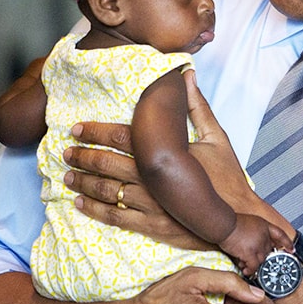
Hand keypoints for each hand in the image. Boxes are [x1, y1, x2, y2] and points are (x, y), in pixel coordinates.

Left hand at [65, 70, 288, 239]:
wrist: (237, 219)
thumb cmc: (228, 177)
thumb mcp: (218, 138)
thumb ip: (198, 108)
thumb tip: (187, 77)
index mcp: (165, 154)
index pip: (122, 138)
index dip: (96, 132)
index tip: (77, 128)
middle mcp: (153, 179)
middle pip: (108, 164)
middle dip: (83, 156)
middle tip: (65, 151)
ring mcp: (151, 205)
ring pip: (108, 191)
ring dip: (84, 182)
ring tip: (67, 175)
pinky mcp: (151, 226)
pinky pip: (116, 218)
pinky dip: (95, 210)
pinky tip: (80, 203)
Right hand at [220, 213, 294, 274]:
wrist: (223, 223)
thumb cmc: (230, 222)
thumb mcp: (247, 222)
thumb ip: (254, 231)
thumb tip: (252, 241)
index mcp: (264, 225)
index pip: (280, 234)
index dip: (286, 242)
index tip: (291, 249)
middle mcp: (264, 235)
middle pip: (268, 250)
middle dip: (260, 257)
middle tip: (253, 260)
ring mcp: (259, 245)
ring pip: (261, 260)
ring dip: (253, 264)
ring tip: (244, 264)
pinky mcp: (251, 253)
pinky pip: (253, 267)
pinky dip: (249, 270)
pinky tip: (244, 270)